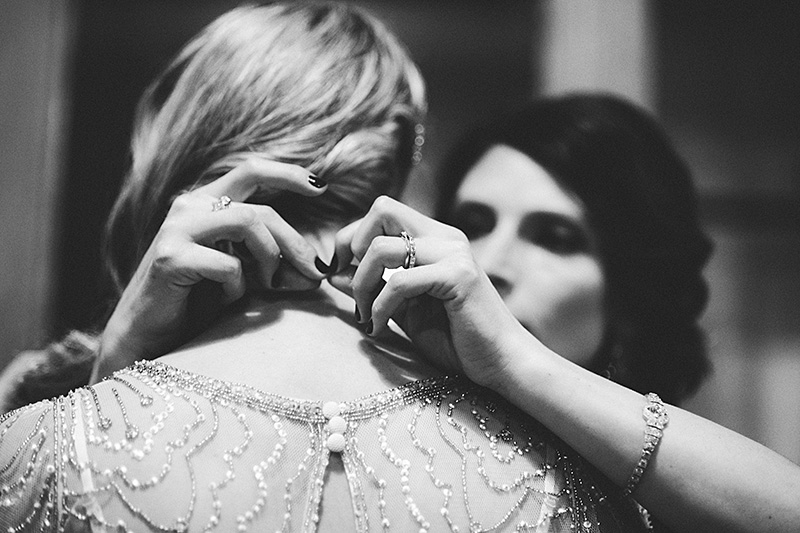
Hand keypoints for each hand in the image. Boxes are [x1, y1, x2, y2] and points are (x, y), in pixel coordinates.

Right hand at [92, 157, 329, 381]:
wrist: (149, 338)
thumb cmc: (197, 303)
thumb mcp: (245, 278)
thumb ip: (276, 267)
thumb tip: (318, 272)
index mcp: (206, 204)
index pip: (251, 171)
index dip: (288, 174)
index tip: (321, 187)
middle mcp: (189, 207)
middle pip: (261, 210)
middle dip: (295, 243)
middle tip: (314, 272)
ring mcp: (177, 229)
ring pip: (248, 223)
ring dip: (270, 258)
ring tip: (266, 285)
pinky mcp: (171, 258)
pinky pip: (228, 264)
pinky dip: (238, 287)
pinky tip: (225, 299)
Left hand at [328, 196, 532, 389]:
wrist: (501, 363)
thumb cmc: (456, 339)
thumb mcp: (403, 310)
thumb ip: (373, 288)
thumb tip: (334, 273)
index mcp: (435, 238)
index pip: (381, 212)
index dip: (351, 239)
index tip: (342, 275)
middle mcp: (445, 236)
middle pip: (381, 209)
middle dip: (352, 246)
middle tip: (352, 286)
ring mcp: (454, 253)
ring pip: (382, 248)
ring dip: (362, 284)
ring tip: (366, 315)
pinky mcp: (458, 276)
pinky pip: (398, 282)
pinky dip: (379, 307)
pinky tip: (379, 328)